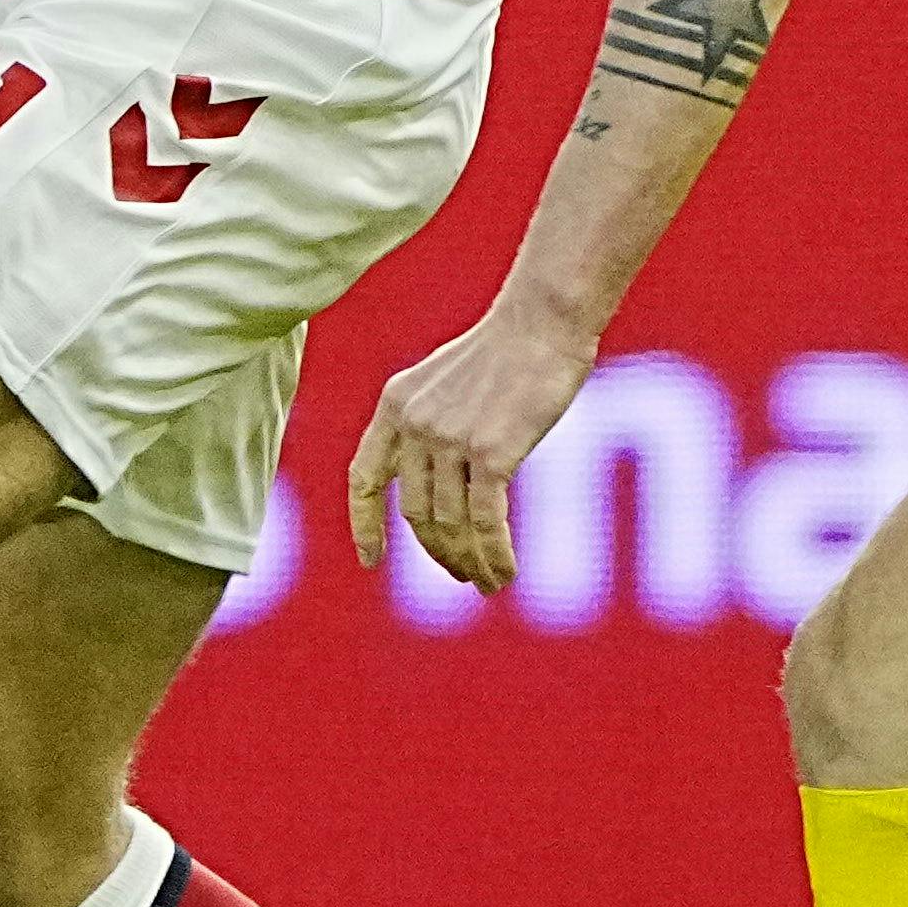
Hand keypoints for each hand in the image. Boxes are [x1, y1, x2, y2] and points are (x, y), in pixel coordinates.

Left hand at [344, 298, 599, 594]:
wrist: (543, 322)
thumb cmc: (507, 349)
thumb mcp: (445, 381)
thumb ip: (428, 424)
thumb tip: (431, 484)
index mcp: (395, 404)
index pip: (364, 476)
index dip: (365, 523)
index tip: (372, 560)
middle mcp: (414, 424)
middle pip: (416, 511)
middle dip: (439, 551)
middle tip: (463, 575)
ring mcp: (449, 440)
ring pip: (451, 524)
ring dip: (471, 562)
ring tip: (489, 583)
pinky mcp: (490, 453)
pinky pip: (486, 523)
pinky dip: (494, 556)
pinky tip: (505, 574)